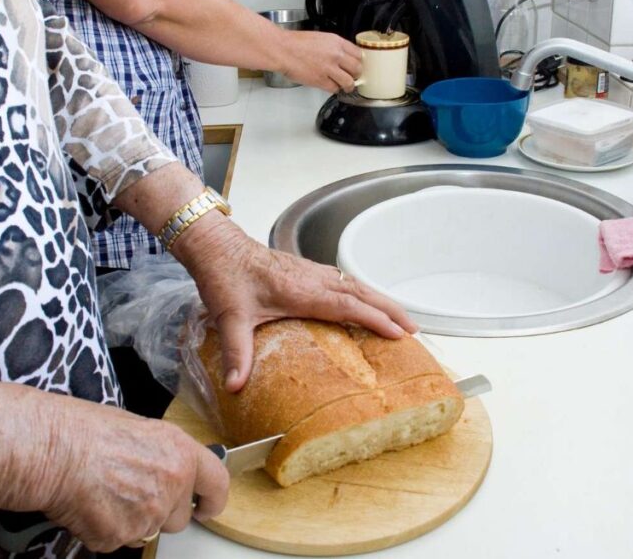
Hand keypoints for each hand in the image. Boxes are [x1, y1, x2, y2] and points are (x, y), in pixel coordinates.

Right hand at [0, 381, 228, 552]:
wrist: (52, 450)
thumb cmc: (86, 431)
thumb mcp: (141, 430)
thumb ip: (165, 455)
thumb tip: (168, 468)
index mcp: (181, 454)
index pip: (218, 484)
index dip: (213, 499)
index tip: (207, 506)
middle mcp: (172, 487)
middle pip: (179, 517)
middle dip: (161, 510)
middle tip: (131, 489)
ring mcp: (147, 516)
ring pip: (149, 531)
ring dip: (132, 520)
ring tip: (105, 491)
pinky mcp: (120, 537)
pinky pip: (118, 541)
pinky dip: (104, 529)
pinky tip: (90, 504)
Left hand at [173, 214, 418, 392]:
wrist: (217, 247)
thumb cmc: (225, 276)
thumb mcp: (229, 317)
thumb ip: (237, 352)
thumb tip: (236, 385)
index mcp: (302, 290)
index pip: (348, 305)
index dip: (376, 319)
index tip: (400, 333)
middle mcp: (313, 278)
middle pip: (362, 292)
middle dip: (391, 310)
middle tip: (415, 329)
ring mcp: (311, 271)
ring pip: (355, 284)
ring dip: (379, 300)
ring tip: (400, 318)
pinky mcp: (305, 270)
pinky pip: (343, 281)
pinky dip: (362, 292)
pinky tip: (364, 302)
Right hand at [274, 29, 362, 91]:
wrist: (283, 50)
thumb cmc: (296, 43)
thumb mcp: (320, 37)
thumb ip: (333, 46)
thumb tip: (342, 55)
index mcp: (336, 42)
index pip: (358, 53)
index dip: (359, 61)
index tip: (357, 65)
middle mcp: (336, 54)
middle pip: (357, 68)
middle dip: (356, 74)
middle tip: (353, 76)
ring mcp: (329, 68)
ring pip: (349, 81)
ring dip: (348, 85)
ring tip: (346, 86)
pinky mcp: (321, 80)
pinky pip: (334, 88)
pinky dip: (334, 89)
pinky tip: (332, 87)